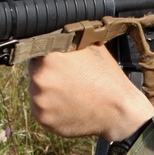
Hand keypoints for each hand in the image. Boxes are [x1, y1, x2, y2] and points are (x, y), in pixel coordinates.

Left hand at [28, 44, 153, 141]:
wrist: (119, 111)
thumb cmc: (107, 78)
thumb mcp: (91, 48)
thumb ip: (68, 42)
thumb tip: (55, 35)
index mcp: (50, 57)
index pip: (37, 50)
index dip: (47, 56)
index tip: (57, 63)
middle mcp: (40, 79)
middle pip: (35, 72)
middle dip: (47, 74)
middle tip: (67, 80)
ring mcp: (40, 101)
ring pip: (36, 92)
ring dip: (48, 92)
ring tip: (70, 94)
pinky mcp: (44, 119)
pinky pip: (41, 110)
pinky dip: (51, 109)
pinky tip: (69, 106)